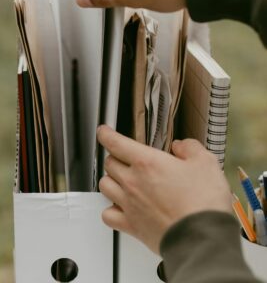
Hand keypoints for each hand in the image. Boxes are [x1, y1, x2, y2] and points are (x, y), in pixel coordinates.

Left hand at [97, 125, 231, 253]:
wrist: (202, 238)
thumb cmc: (202, 202)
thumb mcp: (205, 162)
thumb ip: (190, 148)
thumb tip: (182, 146)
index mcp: (147, 162)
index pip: (115, 143)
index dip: (106, 134)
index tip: (104, 131)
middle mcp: (133, 182)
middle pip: (109, 163)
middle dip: (115, 157)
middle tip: (124, 157)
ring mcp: (130, 204)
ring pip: (104, 185)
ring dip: (111, 179)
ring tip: (121, 179)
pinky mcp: (131, 226)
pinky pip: (108, 215)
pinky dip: (110, 209)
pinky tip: (119, 207)